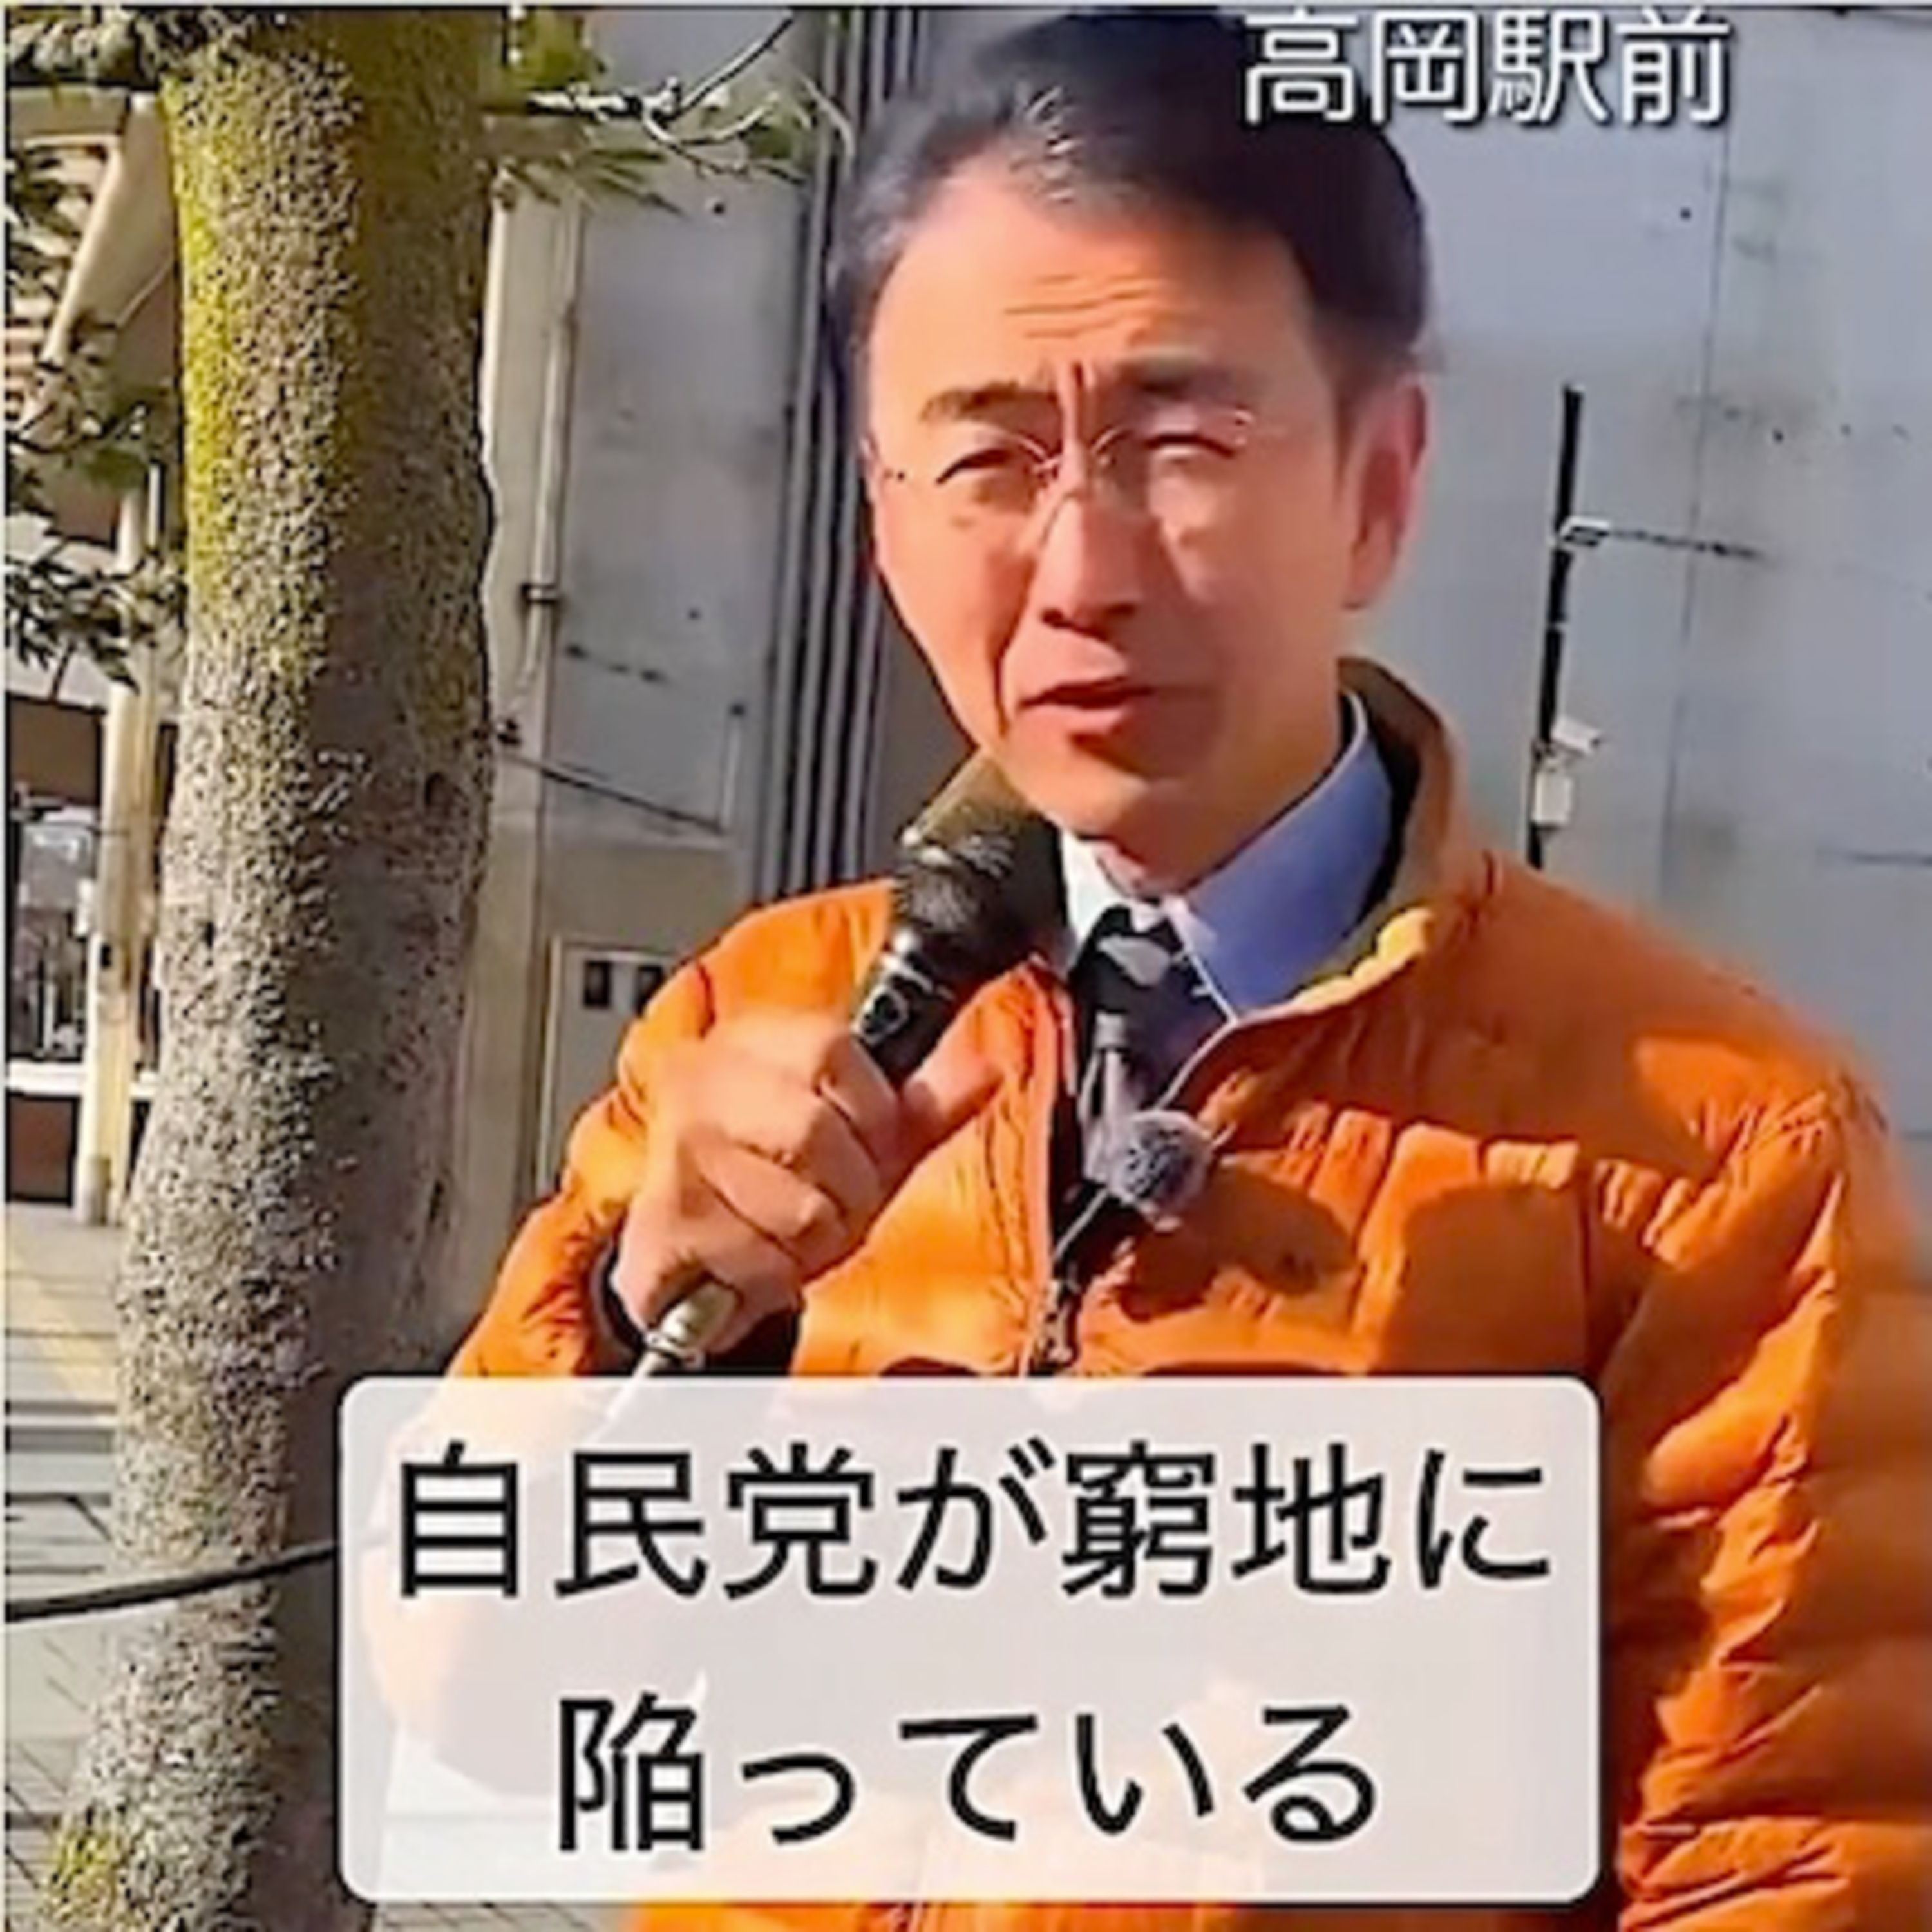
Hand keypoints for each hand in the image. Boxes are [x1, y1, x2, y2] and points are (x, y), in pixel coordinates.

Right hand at [609, 1009, 997, 1353]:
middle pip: (814, 1129)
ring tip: (793, 1232)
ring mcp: (677, 1152)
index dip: (872, 1108)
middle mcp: (703, 1084)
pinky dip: (775, 1278)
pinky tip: (757, 1260)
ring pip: (797, 1209)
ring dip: (815, 1242)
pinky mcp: (663, 1223)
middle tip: (838, 1201)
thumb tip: (982, 1069)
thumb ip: (920, 1105)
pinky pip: (760, 1261)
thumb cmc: (774, 1181)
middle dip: (849, 1187)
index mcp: (753, 1043)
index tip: (874, 1140)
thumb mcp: (859, 1137)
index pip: (829, 1048)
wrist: (687, 1250)